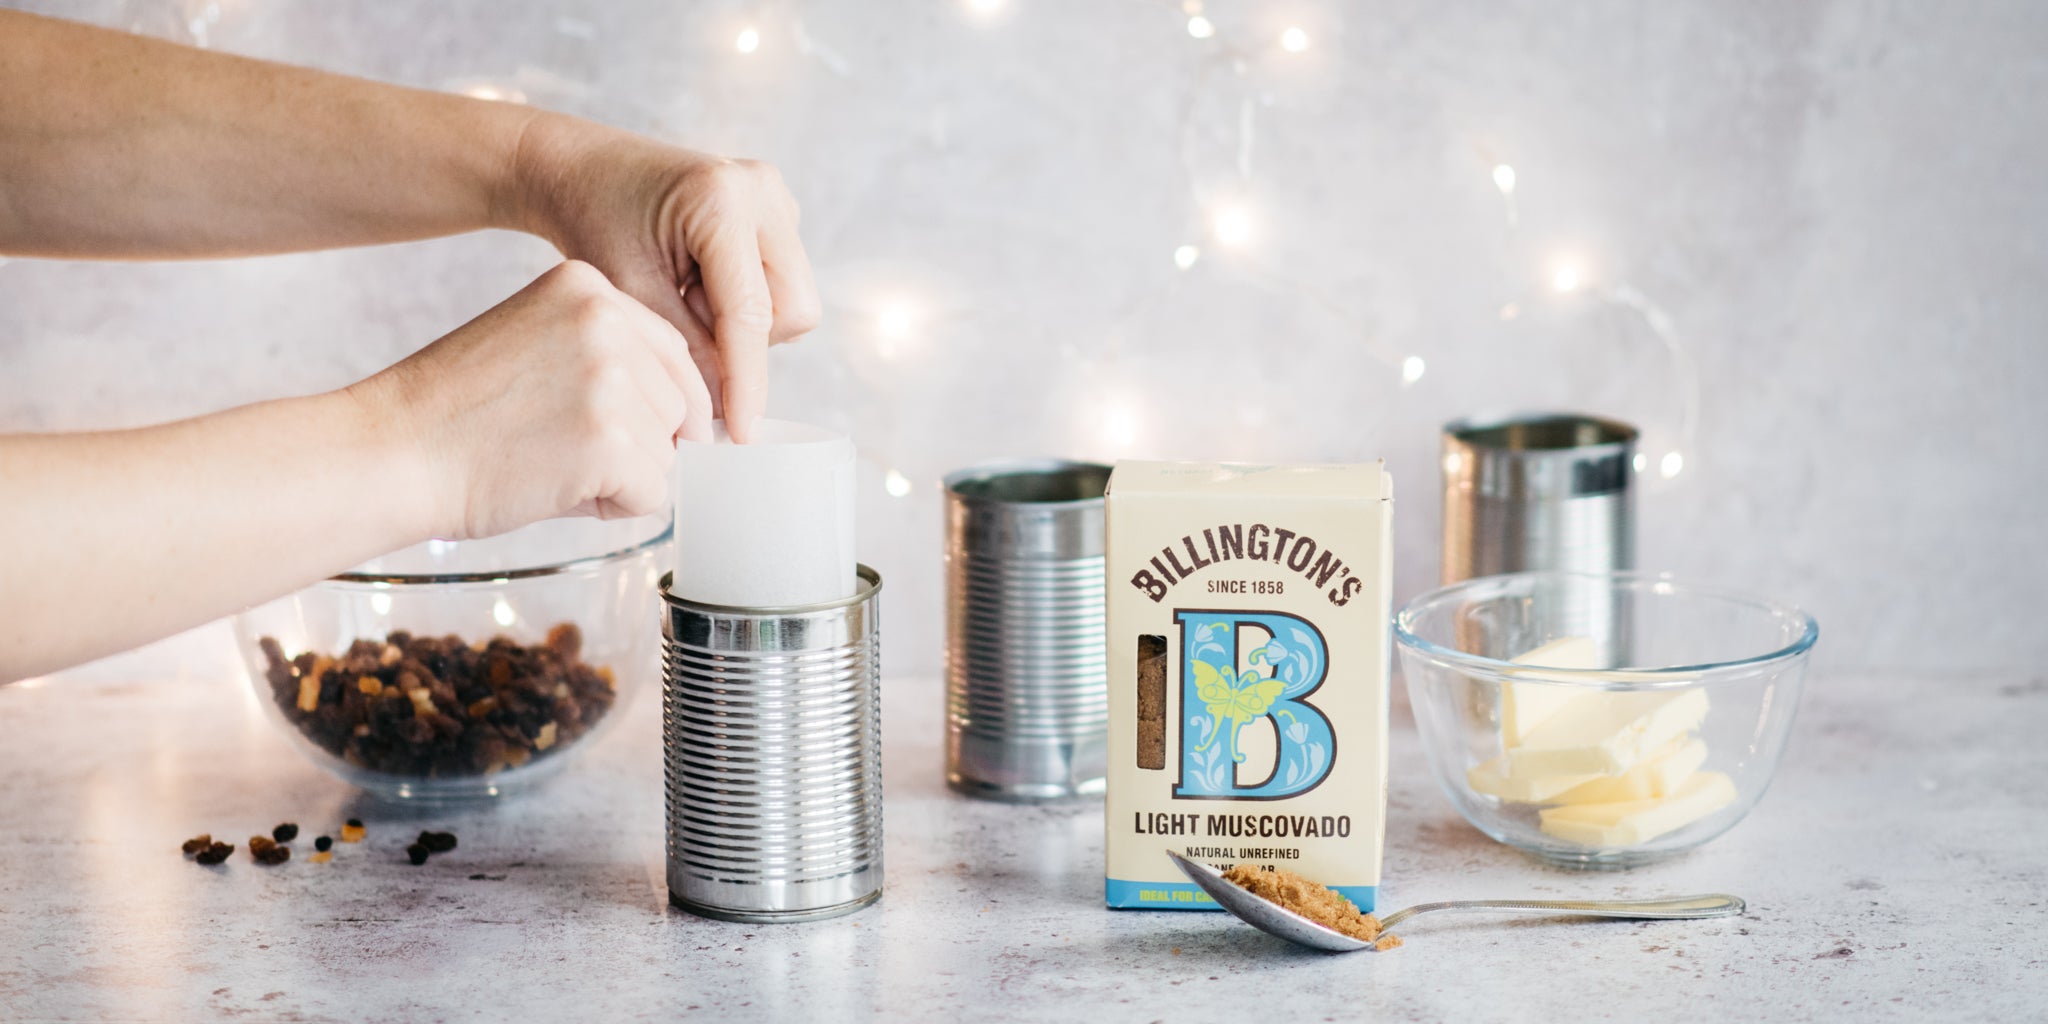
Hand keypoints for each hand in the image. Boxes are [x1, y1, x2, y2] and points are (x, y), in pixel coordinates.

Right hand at [354, 261, 698, 539]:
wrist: (392, 453)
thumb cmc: (454, 412)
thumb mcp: (535, 341)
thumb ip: (608, 356)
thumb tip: (690, 415)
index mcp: (587, 286)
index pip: (671, 352)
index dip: (656, 403)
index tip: (624, 427)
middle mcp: (607, 321)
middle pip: (678, 404)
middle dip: (637, 441)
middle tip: (562, 449)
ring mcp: (612, 380)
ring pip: (668, 453)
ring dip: (623, 475)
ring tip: (550, 463)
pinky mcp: (611, 443)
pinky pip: (653, 494)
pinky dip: (613, 507)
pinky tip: (555, 489)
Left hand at [506, 113, 820, 443]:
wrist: (584, 170)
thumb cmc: (593, 222)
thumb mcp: (630, 294)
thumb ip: (685, 352)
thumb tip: (726, 416)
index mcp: (721, 200)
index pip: (751, 313)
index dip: (747, 381)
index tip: (743, 434)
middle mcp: (762, 190)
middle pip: (792, 310)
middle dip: (746, 339)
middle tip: (682, 320)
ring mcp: (776, 196)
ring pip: (791, 303)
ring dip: (743, 321)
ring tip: (685, 295)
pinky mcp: (778, 210)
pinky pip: (782, 284)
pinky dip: (744, 301)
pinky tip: (698, 282)